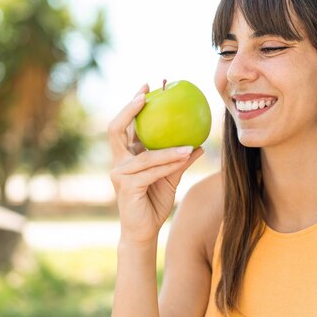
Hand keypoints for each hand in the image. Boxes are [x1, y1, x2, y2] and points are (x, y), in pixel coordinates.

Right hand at [108, 84, 204, 243]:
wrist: (144, 231)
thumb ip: (181, 161)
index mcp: (127, 155)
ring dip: (167, 148)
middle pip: (116, 128)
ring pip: (144, 154)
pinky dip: (168, 164)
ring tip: (186, 141)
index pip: (127, 125)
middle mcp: (119, 161)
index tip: (148, 86)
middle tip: (146, 95)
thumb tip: (199, 144)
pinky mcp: (126, 186)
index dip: (133, 104)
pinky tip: (184, 156)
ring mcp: (119, 173)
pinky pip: (151, 171)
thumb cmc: (155, 202)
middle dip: (129, 109)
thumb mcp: (171, 177)